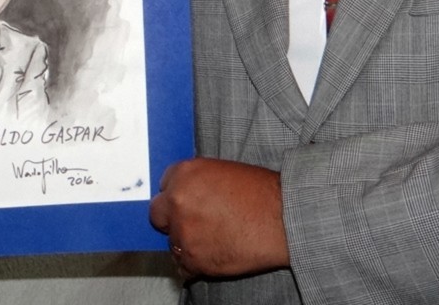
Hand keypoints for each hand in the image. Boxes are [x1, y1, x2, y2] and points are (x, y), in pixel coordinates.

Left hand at [149, 157, 289, 280]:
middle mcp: (178, 200)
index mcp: (185, 173)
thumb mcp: (223, 171)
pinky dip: (194, 264)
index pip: (164, 183)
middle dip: (172, 218)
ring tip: (212, 239)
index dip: (177, 193)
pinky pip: (182, 267)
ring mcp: (183, 231)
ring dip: (186, 242)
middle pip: (158, 213)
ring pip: (171, 242)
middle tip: (193, 222)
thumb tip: (188, 192)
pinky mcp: (193, 259)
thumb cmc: (261, 193)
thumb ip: (198, 181)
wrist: (281, 219)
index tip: (185, 201)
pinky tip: (213, 254)